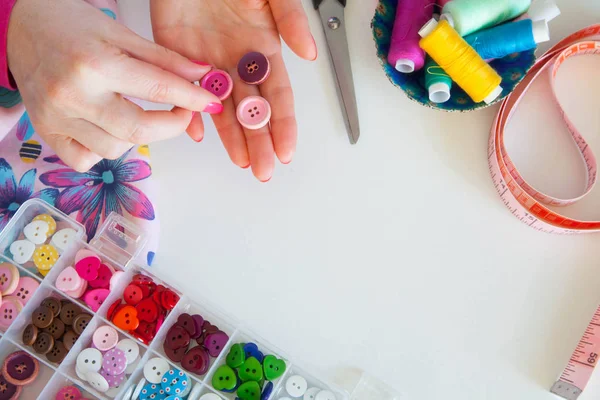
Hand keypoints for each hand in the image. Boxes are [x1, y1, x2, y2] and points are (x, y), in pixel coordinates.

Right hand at [7, 0, 221, 171]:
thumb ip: (164, 59)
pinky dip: (103, 149)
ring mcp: (57, 119)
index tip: (211, 102)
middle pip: (139, 131)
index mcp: (95, 64)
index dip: (192, 98)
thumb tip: (202, 76)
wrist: (18, 28)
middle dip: (173, 126)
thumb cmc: (70, 24)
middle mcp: (74, 96)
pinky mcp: (46, 133)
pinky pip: (86, 160)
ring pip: (115, 149)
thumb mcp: (120, 34)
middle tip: (182, 112)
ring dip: (138, 136)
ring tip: (135, 111)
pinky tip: (106, 127)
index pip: (158, 89)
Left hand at [151, 0, 316, 180]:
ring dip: (232, 137)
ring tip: (241, 162)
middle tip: (264, 169)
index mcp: (264, 51)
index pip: (278, 96)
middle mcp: (238, 63)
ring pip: (222, 108)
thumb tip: (309, 54)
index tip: (287, 150)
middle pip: (253, 111)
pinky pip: (182, 90)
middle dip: (261, 142)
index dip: (284, 124)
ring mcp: (208, 63)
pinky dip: (187, 111)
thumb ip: (291, 19)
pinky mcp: (176, 55)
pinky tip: (195, 132)